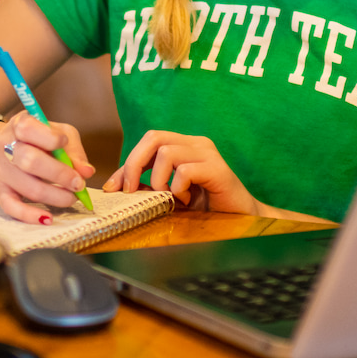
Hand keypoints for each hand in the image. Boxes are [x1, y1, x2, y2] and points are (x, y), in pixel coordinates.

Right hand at [0, 112, 95, 223]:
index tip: (64, 143)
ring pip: (28, 187)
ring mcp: (0, 171)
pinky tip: (48, 218)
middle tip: (78, 183)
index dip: (50, 138)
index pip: (29, 129)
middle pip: (30, 161)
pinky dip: (30, 215)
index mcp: (19, 125)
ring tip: (72, 197)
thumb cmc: (33, 140)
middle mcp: (5, 147)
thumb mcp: (54, 133)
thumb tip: (87, 171)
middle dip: (60, 175)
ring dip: (56, 196)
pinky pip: (12, 207)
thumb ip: (72, 149)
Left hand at [103, 130, 261, 214]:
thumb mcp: (170, 195)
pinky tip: (188, 200)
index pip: (149, 141)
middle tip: (131, 191)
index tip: (114, 187)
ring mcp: (208, 154)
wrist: (242, 219)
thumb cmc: (206, 208)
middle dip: (134, 164)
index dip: (128, 163)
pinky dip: (178, 188)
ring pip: (166, 153)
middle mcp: (196, 143)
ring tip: (171, 198)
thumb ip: (148, 186)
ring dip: (159, 180)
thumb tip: (115, 186)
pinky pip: (184, 171)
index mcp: (185, 145)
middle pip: (154, 137)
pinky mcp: (218, 169)